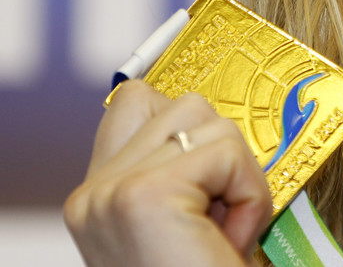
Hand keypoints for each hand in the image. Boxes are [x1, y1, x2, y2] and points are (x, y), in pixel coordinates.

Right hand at [64, 80, 272, 266]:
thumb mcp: (190, 226)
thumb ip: (186, 174)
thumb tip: (218, 119)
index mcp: (96, 199)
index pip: (135, 102)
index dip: (188, 123)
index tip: (218, 167)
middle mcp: (92, 194)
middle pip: (184, 104)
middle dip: (222, 153)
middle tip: (221, 219)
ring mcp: (110, 193)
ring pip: (209, 120)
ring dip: (239, 174)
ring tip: (225, 233)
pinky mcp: (144, 196)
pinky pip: (228, 152)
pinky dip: (250, 194)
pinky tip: (231, 241)